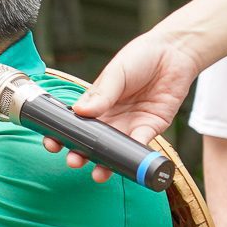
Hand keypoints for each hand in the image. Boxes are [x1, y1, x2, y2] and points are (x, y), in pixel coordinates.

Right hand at [47, 31, 203, 180]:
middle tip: (74, 161)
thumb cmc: (140, 57)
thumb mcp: (116, 72)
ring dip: (106, 163)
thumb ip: (101, 93)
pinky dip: (133, 154)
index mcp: (96, 102)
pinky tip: (126, 160)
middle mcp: (111, 117)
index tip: (52, 143)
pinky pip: (140, 144)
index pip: (75, 123)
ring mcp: (130, 123)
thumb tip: (80, 111)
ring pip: (114, 149)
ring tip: (98, 173)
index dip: (62, 135)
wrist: (174, 52)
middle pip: (92, 141)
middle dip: (81, 154)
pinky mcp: (151, 127)